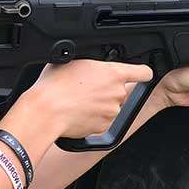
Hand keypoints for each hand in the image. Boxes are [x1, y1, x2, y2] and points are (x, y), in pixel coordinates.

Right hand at [19, 60, 152, 137]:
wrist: (46, 112)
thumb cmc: (54, 86)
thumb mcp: (73, 61)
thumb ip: (90, 62)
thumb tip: (90, 64)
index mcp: (113, 73)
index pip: (142, 72)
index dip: (142, 72)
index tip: (141, 74)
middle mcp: (117, 93)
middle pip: (120, 90)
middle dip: (108, 89)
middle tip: (87, 87)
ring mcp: (111, 111)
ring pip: (110, 106)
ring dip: (100, 103)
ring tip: (78, 100)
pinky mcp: (103, 127)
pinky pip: (102, 120)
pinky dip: (93, 117)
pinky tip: (78, 112)